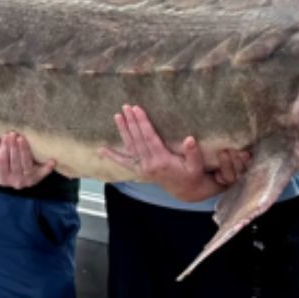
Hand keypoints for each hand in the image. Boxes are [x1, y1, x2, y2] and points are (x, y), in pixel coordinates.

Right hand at [0, 132, 55, 188]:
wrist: (24, 181)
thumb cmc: (10, 168)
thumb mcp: (0, 162)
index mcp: (4, 179)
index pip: (2, 161)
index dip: (3, 148)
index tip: (5, 135)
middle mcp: (16, 181)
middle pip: (14, 161)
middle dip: (13, 147)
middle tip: (13, 133)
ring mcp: (28, 181)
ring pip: (26, 164)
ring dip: (24, 150)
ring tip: (21, 138)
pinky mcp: (38, 179)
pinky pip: (43, 173)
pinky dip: (47, 168)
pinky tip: (52, 161)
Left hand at [99, 105, 248, 201]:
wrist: (186, 191)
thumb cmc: (192, 175)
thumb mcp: (196, 165)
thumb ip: (193, 153)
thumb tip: (190, 139)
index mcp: (162, 161)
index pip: (149, 138)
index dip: (143, 123)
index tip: (137, 109)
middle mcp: (149, 164)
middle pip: (138, 140)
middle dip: (131, 122)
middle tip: (126, 107)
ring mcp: (143, 168)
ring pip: (130, 147)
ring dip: (123, 131)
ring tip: (117, 116)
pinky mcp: (139, 171)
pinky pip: (124, 162)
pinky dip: (112, 156)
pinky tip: (102, 150)